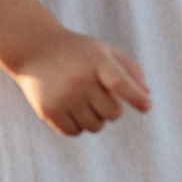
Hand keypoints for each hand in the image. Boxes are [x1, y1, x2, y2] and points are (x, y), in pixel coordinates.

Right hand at [16, 31, 152, 137]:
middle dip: (112, 108)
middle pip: (112, 113)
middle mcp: (80, 80)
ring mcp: (63, 97)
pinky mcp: (48, 111)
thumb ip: (131, 70)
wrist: (35, 49)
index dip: (136, 98)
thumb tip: (147, 98)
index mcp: (97, 61)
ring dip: (95, 118)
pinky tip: (70, 108)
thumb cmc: (78, 52)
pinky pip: (75, 132)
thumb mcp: (105, 51)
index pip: (121, 83)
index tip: (146, 107)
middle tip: (100, 95)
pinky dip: (77, 125)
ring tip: (83, 100)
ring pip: (95, 127)